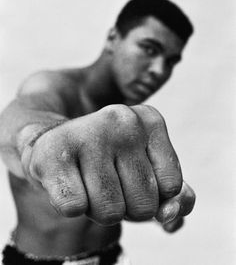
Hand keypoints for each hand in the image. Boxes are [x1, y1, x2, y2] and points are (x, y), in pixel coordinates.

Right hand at [21, 104, 194, 224]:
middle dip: (124, 205)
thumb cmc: (108, 164)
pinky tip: (66, 181)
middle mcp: (123, 119)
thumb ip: (177, 198)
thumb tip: (171, 214)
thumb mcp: (149, 174)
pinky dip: (70, 205)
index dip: (149, 193)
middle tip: (104, 179)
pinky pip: (75, 208)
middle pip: (143, 204)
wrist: (53, 146)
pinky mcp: (53, 152)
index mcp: (151, 119)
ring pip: (110, 213)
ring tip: (85, 179)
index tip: (128, 173)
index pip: (171, 187)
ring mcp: (88, 132)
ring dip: (98, 208)